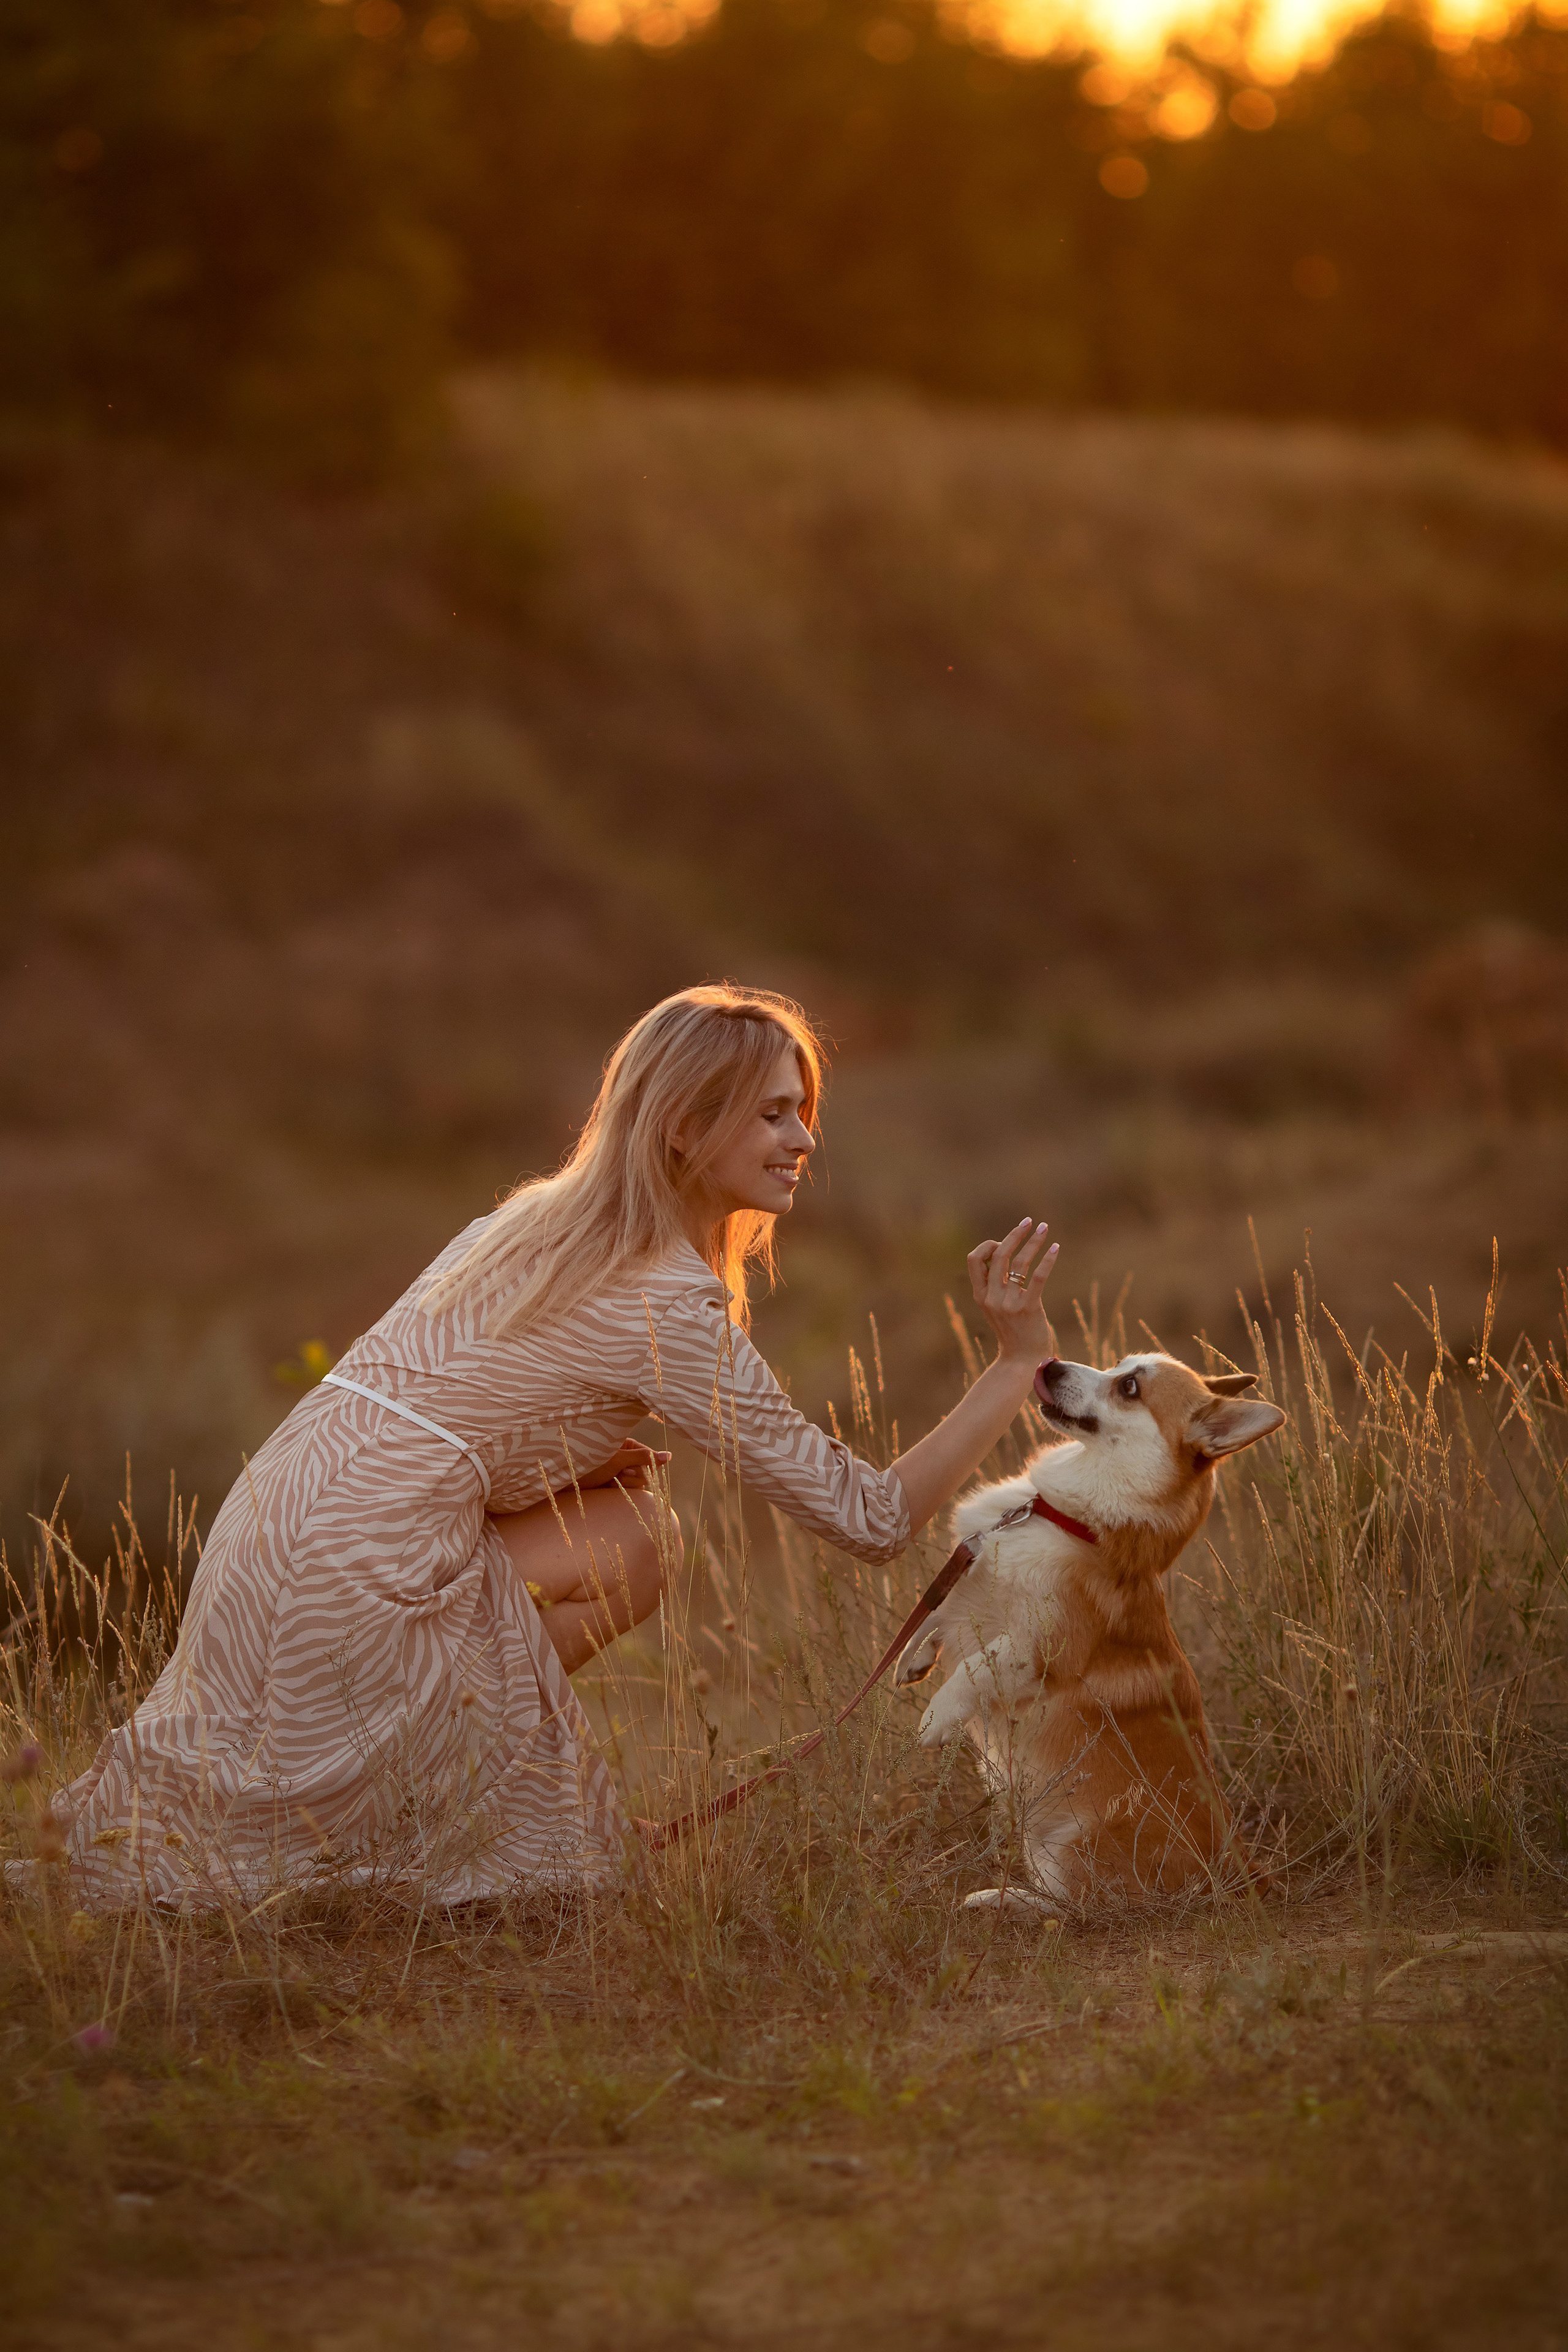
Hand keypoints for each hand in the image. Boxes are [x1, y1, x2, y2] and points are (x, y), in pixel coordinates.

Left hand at [574, 1439, 672, 1493]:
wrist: (568, 1481)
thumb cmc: (589, 1464)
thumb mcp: (617, 1459)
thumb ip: (644, 1457)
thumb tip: (669, 1455)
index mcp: (627, 1444)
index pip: (649, 1456)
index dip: (641, 1465)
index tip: (626, 1468)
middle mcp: (627, 1457)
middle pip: (646, 1471)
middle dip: (631, 1476)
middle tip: (615, 1474)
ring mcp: (622, 1471)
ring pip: (640, 1483)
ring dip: (624, 1484)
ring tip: (608, 1481)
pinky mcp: (617, 1485)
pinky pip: (631, 1491)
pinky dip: (620, 1491)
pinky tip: (607, 1488)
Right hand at [968, 1218, 1057, 1365]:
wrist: (1022, 1360)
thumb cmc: (1013, 1332)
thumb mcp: (996, 1308)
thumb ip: (996, 1286)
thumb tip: (1006, 1256)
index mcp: (980, 1295)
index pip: (975, 1259)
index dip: (988, 1245)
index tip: (1004, 1242)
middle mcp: (992, 1297)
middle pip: (998, 1255)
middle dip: (1014, 1235)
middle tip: (1029, 1222)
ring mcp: (1009, 1303)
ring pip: (1019, 1262)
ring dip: (1033, 1241)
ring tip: (1045, 1228)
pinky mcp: (1029, 1308)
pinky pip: (1037, 1277)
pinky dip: (1047, 1260)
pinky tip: (1056, 1248)